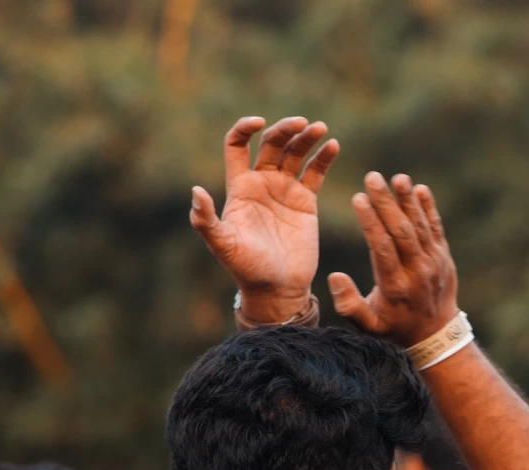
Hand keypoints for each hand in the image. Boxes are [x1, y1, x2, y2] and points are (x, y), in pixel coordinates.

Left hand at [191, 116, 338, 323]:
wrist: (277, 288)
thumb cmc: (246, 268)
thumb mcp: (222, 245)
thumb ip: (205, 220)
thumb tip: (196, 191)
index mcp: (240, 187)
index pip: (238, 145)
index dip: (245, 129)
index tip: (259, 123)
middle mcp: (262, 183)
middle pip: (272, 144)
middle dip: (285, 130)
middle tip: (303, 124)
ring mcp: (285, 191)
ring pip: (296, 154)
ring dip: (307, 139)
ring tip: (321, 129)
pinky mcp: (307, 202)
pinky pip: (316, 174)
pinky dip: (324, 158)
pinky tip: (333, 146)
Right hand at [328, 173, 460, 347]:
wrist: (435, 335)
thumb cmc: (394, 328)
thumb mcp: (368, 326)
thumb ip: (349, 305)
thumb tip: (335, 277)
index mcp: (395, 286)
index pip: (382, 248)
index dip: (371, 222)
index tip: (359, 198)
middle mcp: (417, 272)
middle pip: (402, 232)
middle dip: (387, 203)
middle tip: (373, 177)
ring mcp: (434, 262)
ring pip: (421, 226)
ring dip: (409, 200)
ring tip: (398, 178)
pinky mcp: (443, 256)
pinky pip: (436, 228)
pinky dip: (429, 209)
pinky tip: (420, 189)